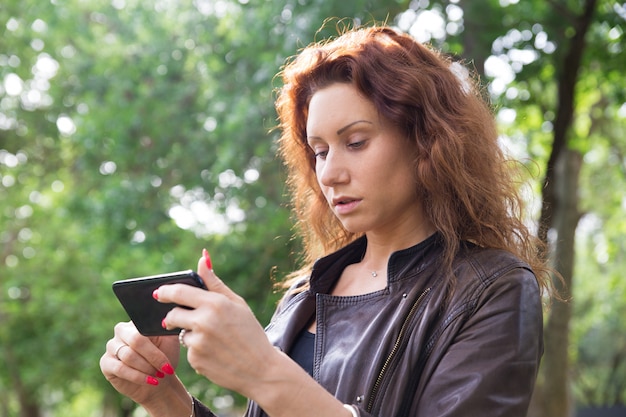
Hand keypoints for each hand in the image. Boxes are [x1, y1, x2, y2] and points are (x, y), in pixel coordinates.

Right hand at [99, 321, 180, 404]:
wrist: (159, 380)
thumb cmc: (165, 358)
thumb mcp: (171, 342)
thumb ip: (167, 329)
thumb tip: (164, 323)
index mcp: (137, 322)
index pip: (145, 327)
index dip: (158, 345)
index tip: (169, 360)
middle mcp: (121, 330)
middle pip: (135, 340)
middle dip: (153, 357)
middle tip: (165, 369)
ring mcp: (112, 346)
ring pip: (129, 356)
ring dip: (147, 368)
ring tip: (158, 375)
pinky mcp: (105, 362)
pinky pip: (120, 368)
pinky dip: (137, 376)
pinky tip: (149, 381)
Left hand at [157, 251, 278, 396]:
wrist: (261, 370)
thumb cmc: (250, 332)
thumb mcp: (236, 303)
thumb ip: (214, 282)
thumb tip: (202, 258)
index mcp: (215, 303)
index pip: (179, 292)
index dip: (165, 291)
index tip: (158, 292)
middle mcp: (204, 321)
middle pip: (172, 315)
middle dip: (174, 316)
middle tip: (182, 319)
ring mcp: (198, 342)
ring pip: (182, 334)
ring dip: (191, 335)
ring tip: (213, 340)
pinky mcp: (195, 361)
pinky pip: (189, 351)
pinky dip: (198, 351)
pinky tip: (215, 353)